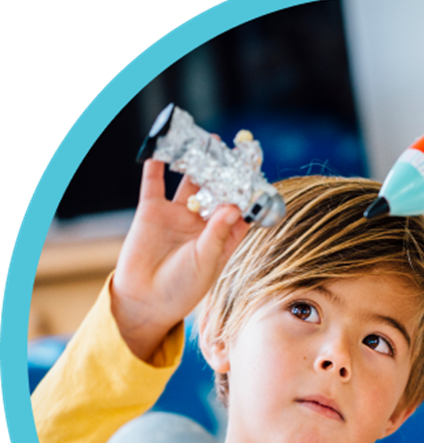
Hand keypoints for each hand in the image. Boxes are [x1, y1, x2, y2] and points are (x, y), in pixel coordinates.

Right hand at [111, 159, 249, 361]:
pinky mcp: (152, 211)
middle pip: (217, 190)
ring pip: (190, 182)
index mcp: (223, 238)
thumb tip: (233, 206)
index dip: (249, 194)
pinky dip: (158, 165)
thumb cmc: (182, 288)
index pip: (240, 210)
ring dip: (198, 162)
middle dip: (226, 172)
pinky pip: (155, 183)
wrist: (145, 301)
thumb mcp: (206, 262)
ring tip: (208, 141)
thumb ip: (218, 234)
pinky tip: (163, 148)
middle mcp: (202, 223)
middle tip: (235, 151)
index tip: (259, 175)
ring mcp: (178, 215)